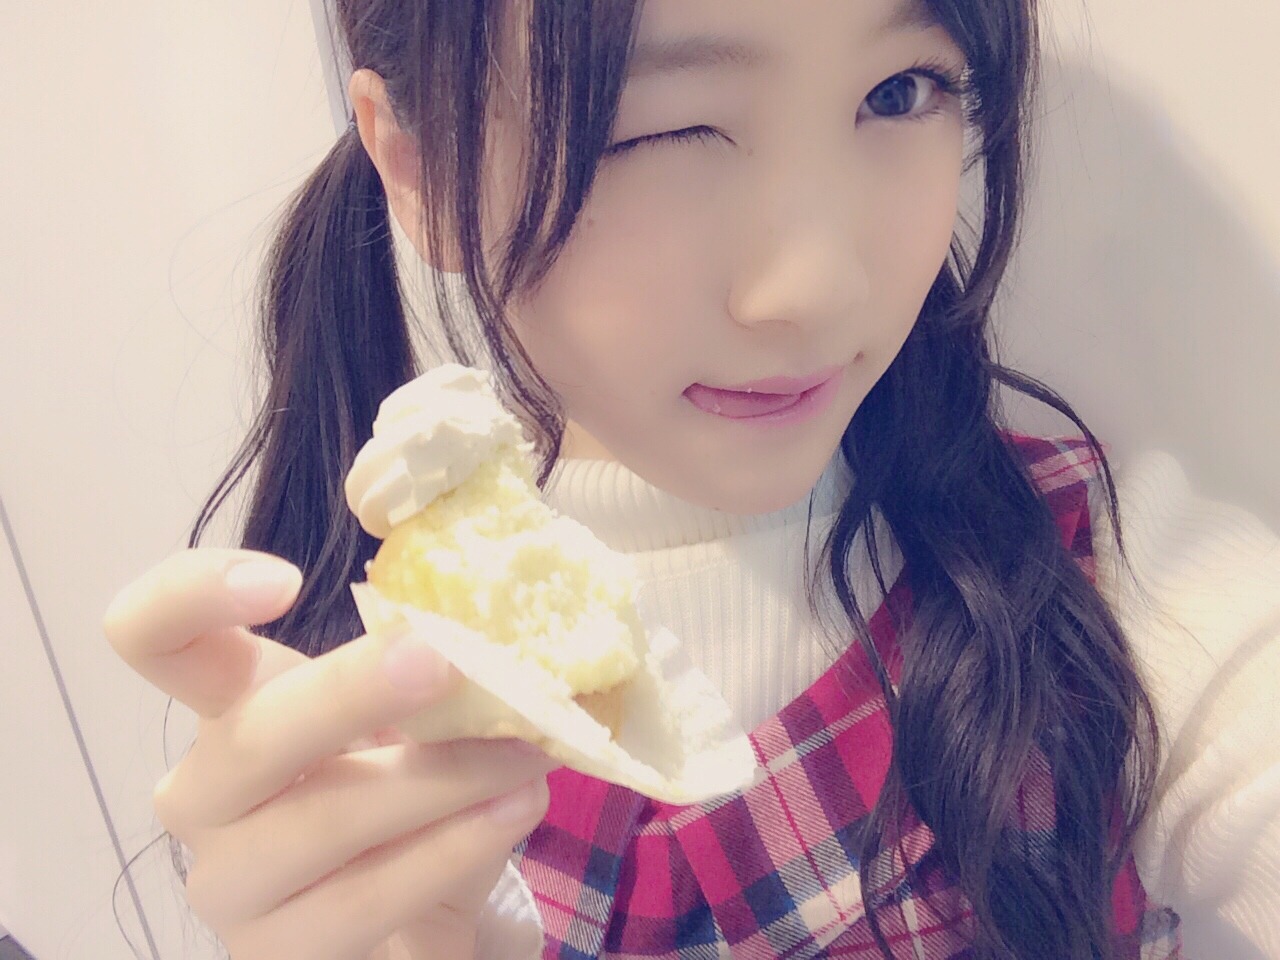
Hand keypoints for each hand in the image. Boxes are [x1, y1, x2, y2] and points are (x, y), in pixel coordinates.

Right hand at [103, 548, 555, 959]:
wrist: (408, 909)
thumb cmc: (398, 783)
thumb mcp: (411, 715)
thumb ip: (432, 672)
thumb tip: (507, 637)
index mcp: (228, 703)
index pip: (150, 636)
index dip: (190, 596)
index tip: (285, 580)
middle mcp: (206, 790)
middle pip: (253, 735)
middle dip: (353, 692)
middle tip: (447, 660)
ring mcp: (229, 881)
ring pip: (323, 822)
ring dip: (441, 780)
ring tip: (528, 753)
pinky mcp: (274, 955)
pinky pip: (364, 900)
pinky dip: (451, 849)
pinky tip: (511, 813)